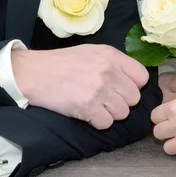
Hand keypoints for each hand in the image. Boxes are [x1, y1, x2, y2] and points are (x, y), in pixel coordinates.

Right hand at [12, 44, 148, 129]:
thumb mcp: (91, 52)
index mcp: (111, 55)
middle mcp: (108, 70)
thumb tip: (132, 80)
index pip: (142, 77)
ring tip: (94, 106)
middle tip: (103, 100)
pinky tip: (86, 113)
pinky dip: (97, 122)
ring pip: (123, 113)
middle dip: (121, 102)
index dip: (134, 86)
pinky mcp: (87, 106)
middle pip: (134, 98)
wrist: (33, 73)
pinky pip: (106, 123)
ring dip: (110, 114)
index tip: (121, 90)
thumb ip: (113, 63)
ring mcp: (99, 88)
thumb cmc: (61, 64)